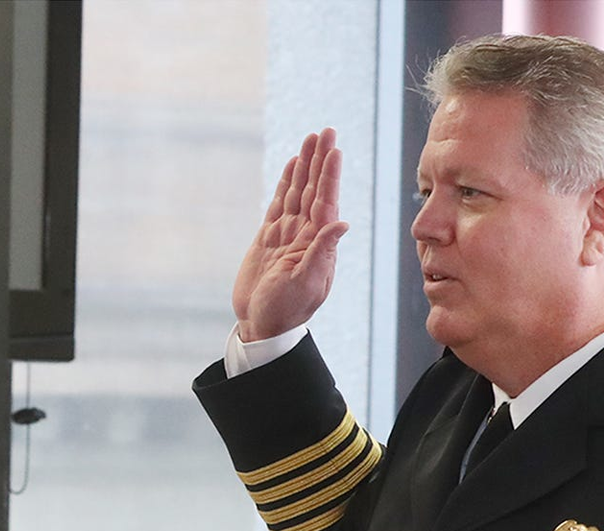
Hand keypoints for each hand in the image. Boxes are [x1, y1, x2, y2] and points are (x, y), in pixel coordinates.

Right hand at [231, 127, 349, 341]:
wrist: (261, 325)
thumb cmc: (285, 311)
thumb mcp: (307, 284)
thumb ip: (322, 252)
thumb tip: (342, 223)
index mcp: (318, 243)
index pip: (325, 201)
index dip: (330, 175)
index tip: (334, 150)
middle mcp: (306, 234)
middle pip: (314, 189)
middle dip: (319, 160)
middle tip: (326, 131)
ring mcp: (287, 235)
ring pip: (297, 192)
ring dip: (305, 166)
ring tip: (311, 139)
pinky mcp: (269, 239)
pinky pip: (279, 204)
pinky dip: (286, 184)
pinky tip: (291, 167)